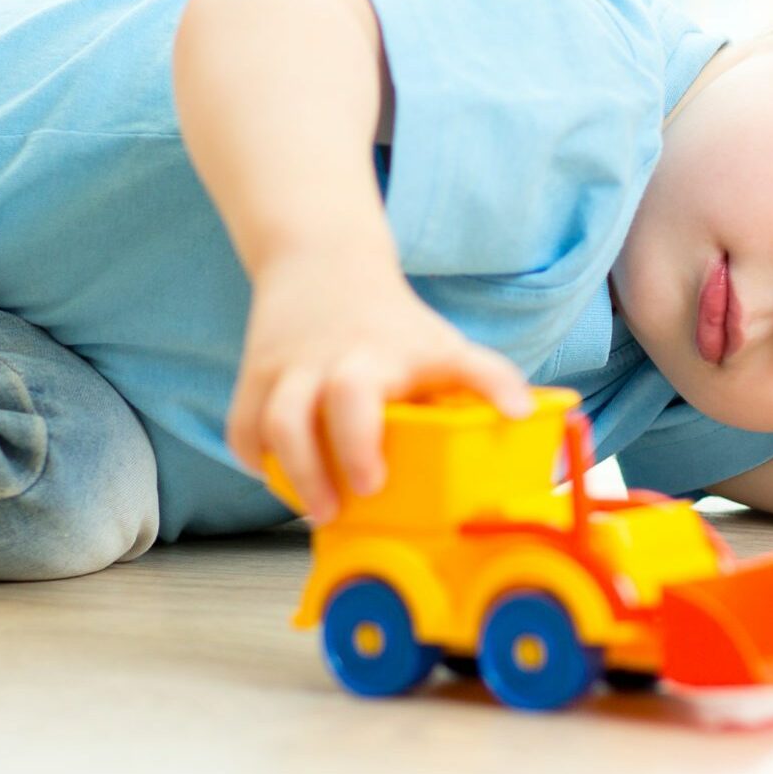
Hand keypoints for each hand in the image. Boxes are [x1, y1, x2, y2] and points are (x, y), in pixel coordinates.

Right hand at [226, 248, 534, 523]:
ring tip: (323, 510)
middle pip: (348, 396)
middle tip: (370, 488)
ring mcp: (298, 367)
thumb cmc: (390, 326)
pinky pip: (246, 429)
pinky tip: (281, 477)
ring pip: (282, 420)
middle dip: (355, 447)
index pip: (464, 365)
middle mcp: (351, 359)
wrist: (318, 263)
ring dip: (300, 472)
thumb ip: (482, 384)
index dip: (493, 386)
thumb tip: (526, 428)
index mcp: (409, 355)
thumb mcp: (441, 346)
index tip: (515, 413)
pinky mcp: (257, 377)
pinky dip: (257, 460)